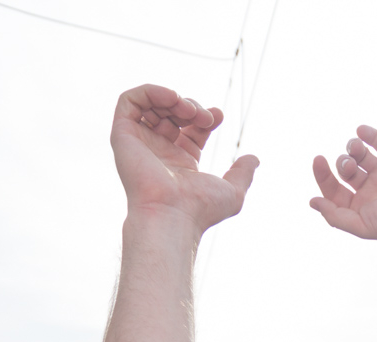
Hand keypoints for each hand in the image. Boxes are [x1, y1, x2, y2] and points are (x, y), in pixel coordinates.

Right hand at [111, 84, 257, 231]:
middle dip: (191, 106)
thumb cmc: (200, 209)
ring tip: (189, 111)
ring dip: (173, 98)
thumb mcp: (233, 192)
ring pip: (151, 105)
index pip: (189, 127)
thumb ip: (243, 174)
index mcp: (179, 162)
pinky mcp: (122, 136)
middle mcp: (158, 151)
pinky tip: (171, 98)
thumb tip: (254, 159)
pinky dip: (149, 91)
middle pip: (171, 113)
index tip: (219, 115)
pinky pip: (128, 101)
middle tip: (205, 118)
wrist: (173, 214)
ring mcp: (139, 143)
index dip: (204, 116)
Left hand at [310, 127, 376, 242]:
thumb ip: (335, 216)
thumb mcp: (360, 225)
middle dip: (342, 163)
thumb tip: (312, 202)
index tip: (319, 160)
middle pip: (345, 170)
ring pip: (360, 155)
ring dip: (352, 148)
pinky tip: (361, 130)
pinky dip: (369, 134)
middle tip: (349, 164)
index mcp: (360, 206)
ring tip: (355, 148)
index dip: (323, 175)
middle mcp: (370, 189)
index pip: (334, 189)